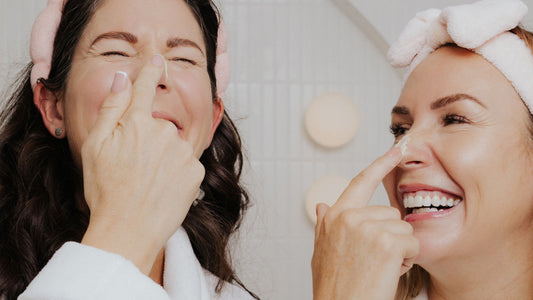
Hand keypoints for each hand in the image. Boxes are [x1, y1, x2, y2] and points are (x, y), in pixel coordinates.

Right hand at [80, 56, 203, 273]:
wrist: (128, 230)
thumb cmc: (105, 191)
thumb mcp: (94, 146)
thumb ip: (111, 108)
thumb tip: (124, 79)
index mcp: (136, 122)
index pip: (145, 87)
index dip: (151, 71)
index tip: (157, 60)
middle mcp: (164, 132)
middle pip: (158, 125)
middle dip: (148, 139)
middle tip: (133, 167)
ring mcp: (182, 152)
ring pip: (173, 146)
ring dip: (163, 158)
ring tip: (147, 181)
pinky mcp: (196, 171)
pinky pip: (185, 164)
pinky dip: (176, 173)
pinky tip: (162, 188)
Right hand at [312, 147, 418, 299]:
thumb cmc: (334, 286)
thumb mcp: (322, 251)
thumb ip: (324, 225)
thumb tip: (321, 206)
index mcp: (334, 216)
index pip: (361, 181)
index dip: (381, 164)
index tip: (396, 150)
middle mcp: (348, 217)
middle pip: (390, 213)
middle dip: (391, 236)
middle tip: (375, 260)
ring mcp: (366, 227)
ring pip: (403, 228)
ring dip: (399, 249)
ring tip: (379, 267)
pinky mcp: (386, 242)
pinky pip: (412, 243)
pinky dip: (407, 260)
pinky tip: (388, 273)